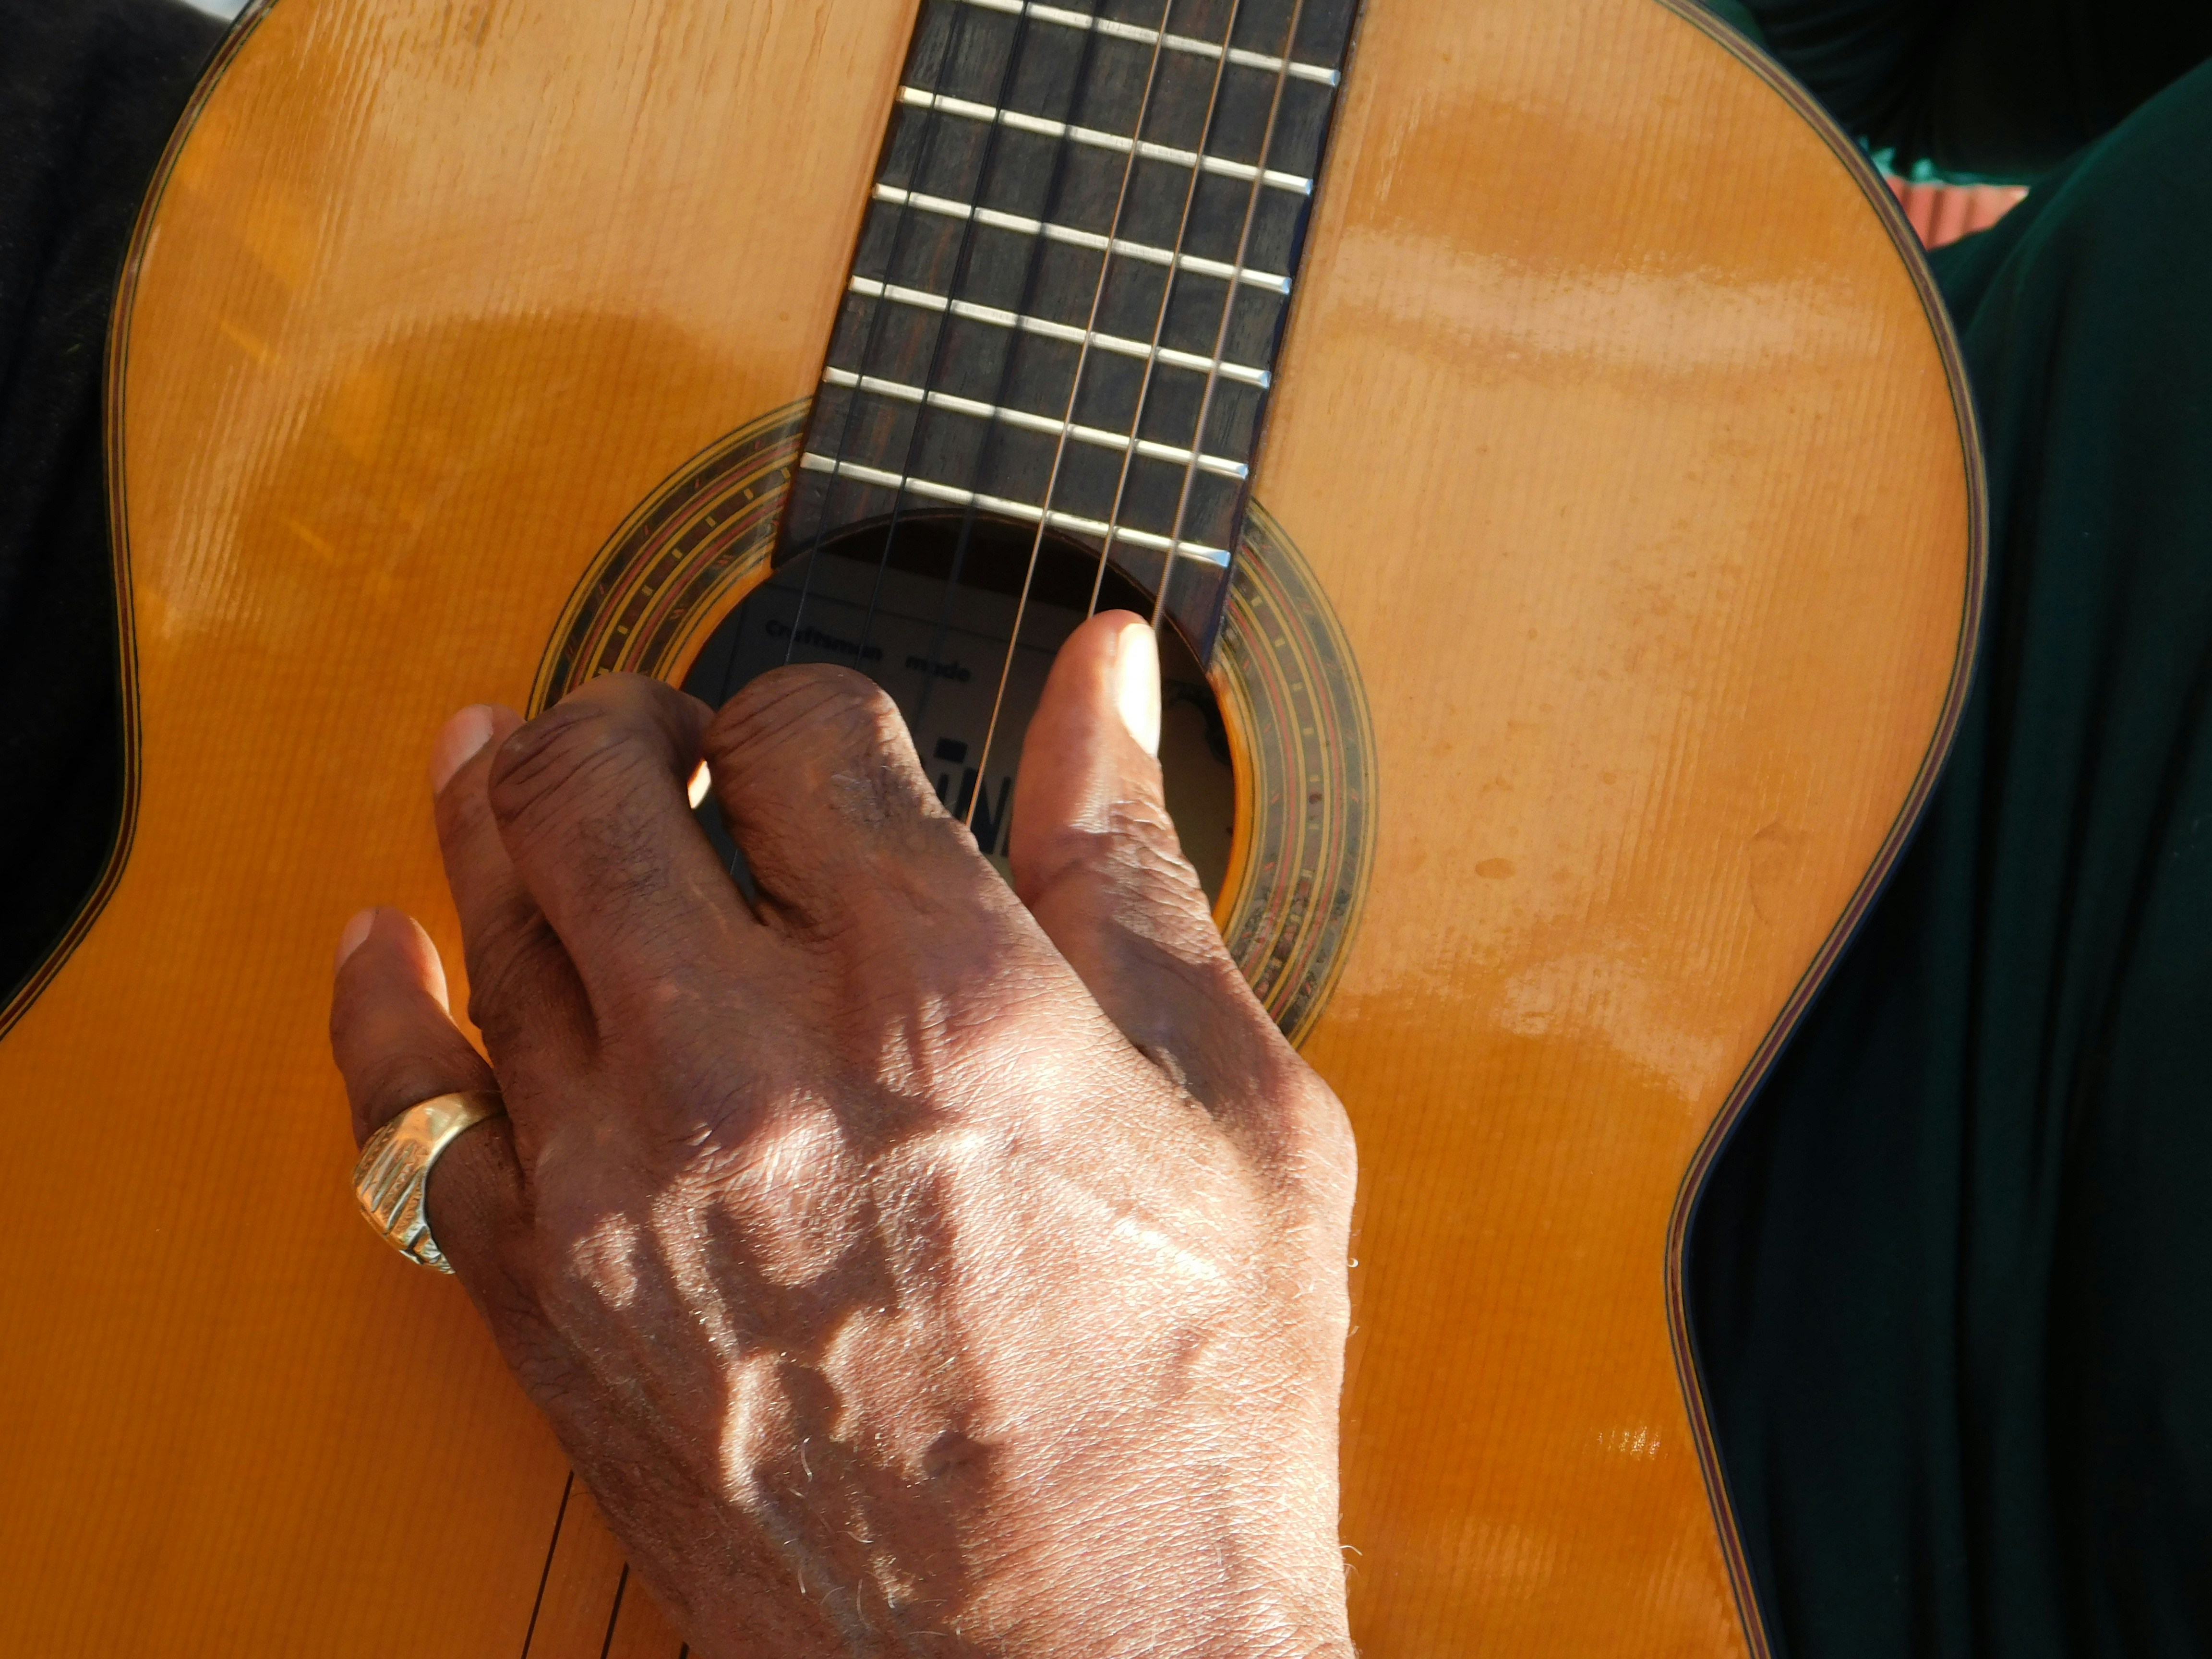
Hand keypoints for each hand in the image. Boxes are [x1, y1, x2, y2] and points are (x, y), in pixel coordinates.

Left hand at [328, 612, 1355, 1657]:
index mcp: (947, 998)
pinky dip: (381, 1002)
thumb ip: (1138, 872)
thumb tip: (1104, 683)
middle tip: (658, 726)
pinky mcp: (546, 1298)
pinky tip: (388, 944)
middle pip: (601, 781)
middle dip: (628, 715)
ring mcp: (625, 1185)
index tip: (830, 738)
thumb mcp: (1240, 1115)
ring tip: (516, 762)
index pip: (804, 728)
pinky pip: (406, 1105)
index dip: (811, 701)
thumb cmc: (1184, 1416)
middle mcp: (758, 1069)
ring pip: (492, 910)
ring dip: (499, 807)